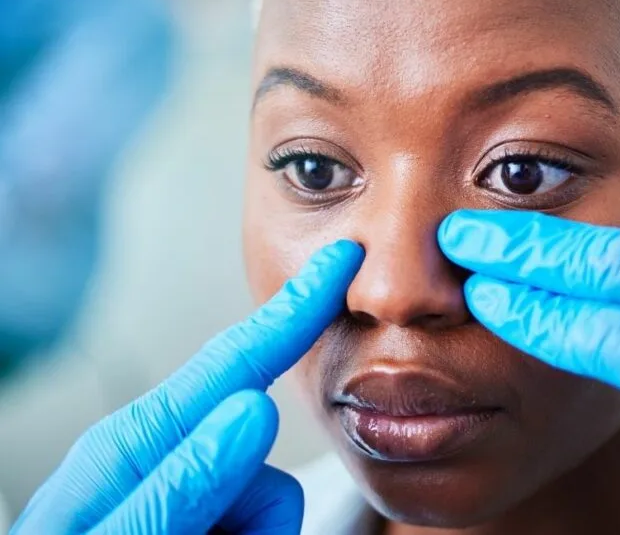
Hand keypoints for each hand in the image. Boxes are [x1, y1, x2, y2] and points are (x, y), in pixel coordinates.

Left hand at [13, 241, 363, 534]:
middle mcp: (166, 467)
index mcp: (134, 449)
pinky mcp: (207, 527)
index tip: (340, 258)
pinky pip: (262, 530)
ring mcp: (187, 503)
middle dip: (259, 510)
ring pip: (270, 506)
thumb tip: (253, 407)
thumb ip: (178, 483)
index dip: (294, 309)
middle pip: (262, 458)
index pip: (235, 363)